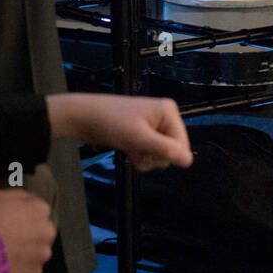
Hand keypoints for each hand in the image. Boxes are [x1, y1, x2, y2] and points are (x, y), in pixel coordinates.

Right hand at [0, 187, 54, 272]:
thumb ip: (18, 196)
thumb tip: (26, 200)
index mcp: (41, 209)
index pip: (38, 210)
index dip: (24, 216)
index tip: (12, 221)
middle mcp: (48, 230)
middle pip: (42, 231)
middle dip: (31, 234)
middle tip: (11, 238)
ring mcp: (42, 253)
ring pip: (39, 251)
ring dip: (29, 252)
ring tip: (9, 254)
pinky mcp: (35, 272)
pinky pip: (32, 269)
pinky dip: (23, 268)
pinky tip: (9, 266)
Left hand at [47, 93, 193, 171]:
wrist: (84, 118)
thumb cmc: (111, 123)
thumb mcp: (140, 138)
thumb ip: (165, 150)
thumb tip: (189, 161)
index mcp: (168, 112)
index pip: (182, 143)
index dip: (168, 154)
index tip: (149, 154)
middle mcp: (164, 118)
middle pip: (172, 150)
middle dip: (154, 156)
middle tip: (137, 149)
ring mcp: (153, 127)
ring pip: (159, 154)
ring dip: (145, 158)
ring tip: (130, 148)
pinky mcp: (142, 135)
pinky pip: (149, 153)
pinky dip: (139, 156)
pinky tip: (128, 150)